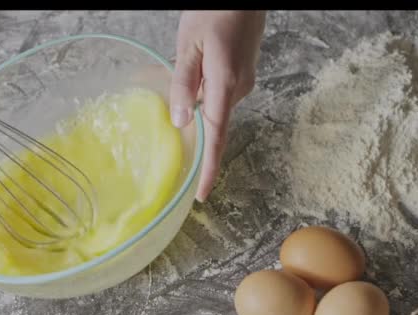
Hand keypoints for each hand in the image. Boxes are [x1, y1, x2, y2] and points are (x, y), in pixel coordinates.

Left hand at [170, 11, 265, 201]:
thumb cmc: (215, 11)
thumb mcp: (189, 45)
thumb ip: (183, 83)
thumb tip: (181, 122)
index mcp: (225, 84)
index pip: (216, 135)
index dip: (209, 167)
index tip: (202, 193)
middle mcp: (239, 89)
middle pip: (214, 123)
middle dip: (195, 132)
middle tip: (173, 127)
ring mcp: (244, 82)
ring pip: (215, 108)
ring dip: (198, 108)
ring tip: (179, 87)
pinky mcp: (244, 75)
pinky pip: (220, 96)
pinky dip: (204, 96)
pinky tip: (192, 76)